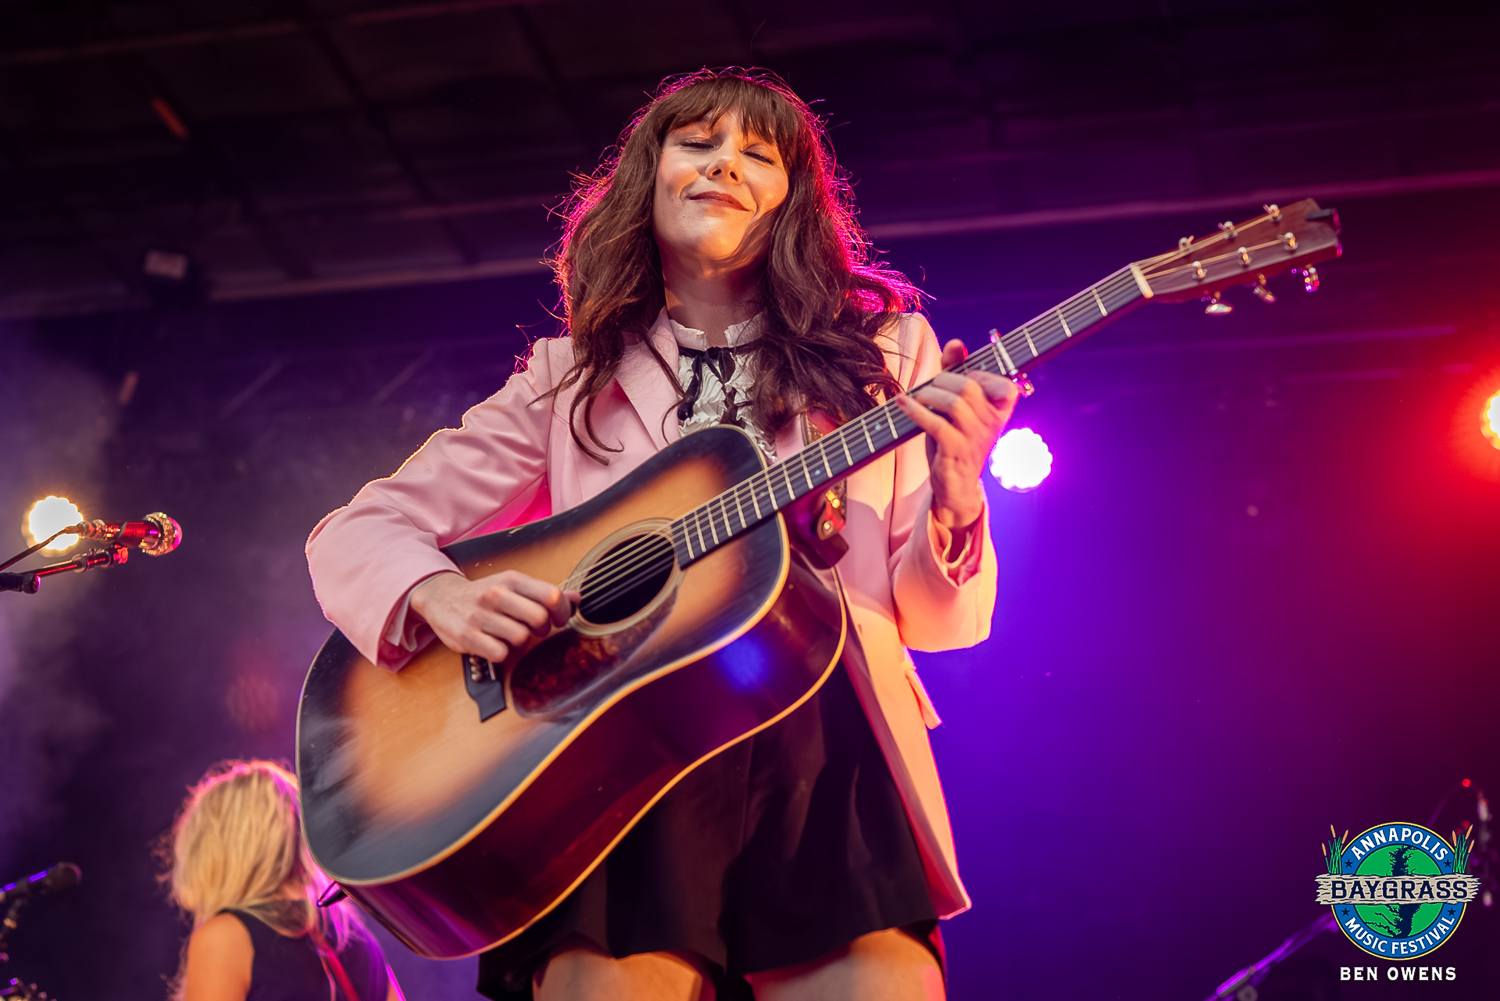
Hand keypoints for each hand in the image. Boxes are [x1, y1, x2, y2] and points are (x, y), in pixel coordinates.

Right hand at [409, 570, 576, 661]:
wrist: (441, 597)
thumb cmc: (484, 594)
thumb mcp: (513, 586)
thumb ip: (544, 592)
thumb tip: (577, 598)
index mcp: (512, 580)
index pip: (551, 594)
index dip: (562, 612)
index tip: (557, 619)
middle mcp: (496, 594)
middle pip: (539, 618)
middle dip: (543, 629)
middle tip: (534, 630)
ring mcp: (480, 616)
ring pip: (521, 637)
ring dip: (521, 643)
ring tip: (511, 636)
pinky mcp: (467, 637)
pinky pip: (500, 653)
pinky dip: (502, 653)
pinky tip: (496, 645)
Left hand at [894, 339, 1019, 534]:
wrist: (956, 483)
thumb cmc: (957, 437)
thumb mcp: (959, 404)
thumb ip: (958, 371)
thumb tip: (956, 344)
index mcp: (1002, 409)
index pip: (1002, 382)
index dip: (978, 373)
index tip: (962, 376)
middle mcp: (994, 422)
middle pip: (969, 387)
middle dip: (943, 381)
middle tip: (929, 389)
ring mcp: (976, 438)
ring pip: (954, 403)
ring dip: (929, 395)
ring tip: (917, 397)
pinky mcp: (956, 450)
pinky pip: (936, 424)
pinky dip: (915, 410)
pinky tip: (902, 403)